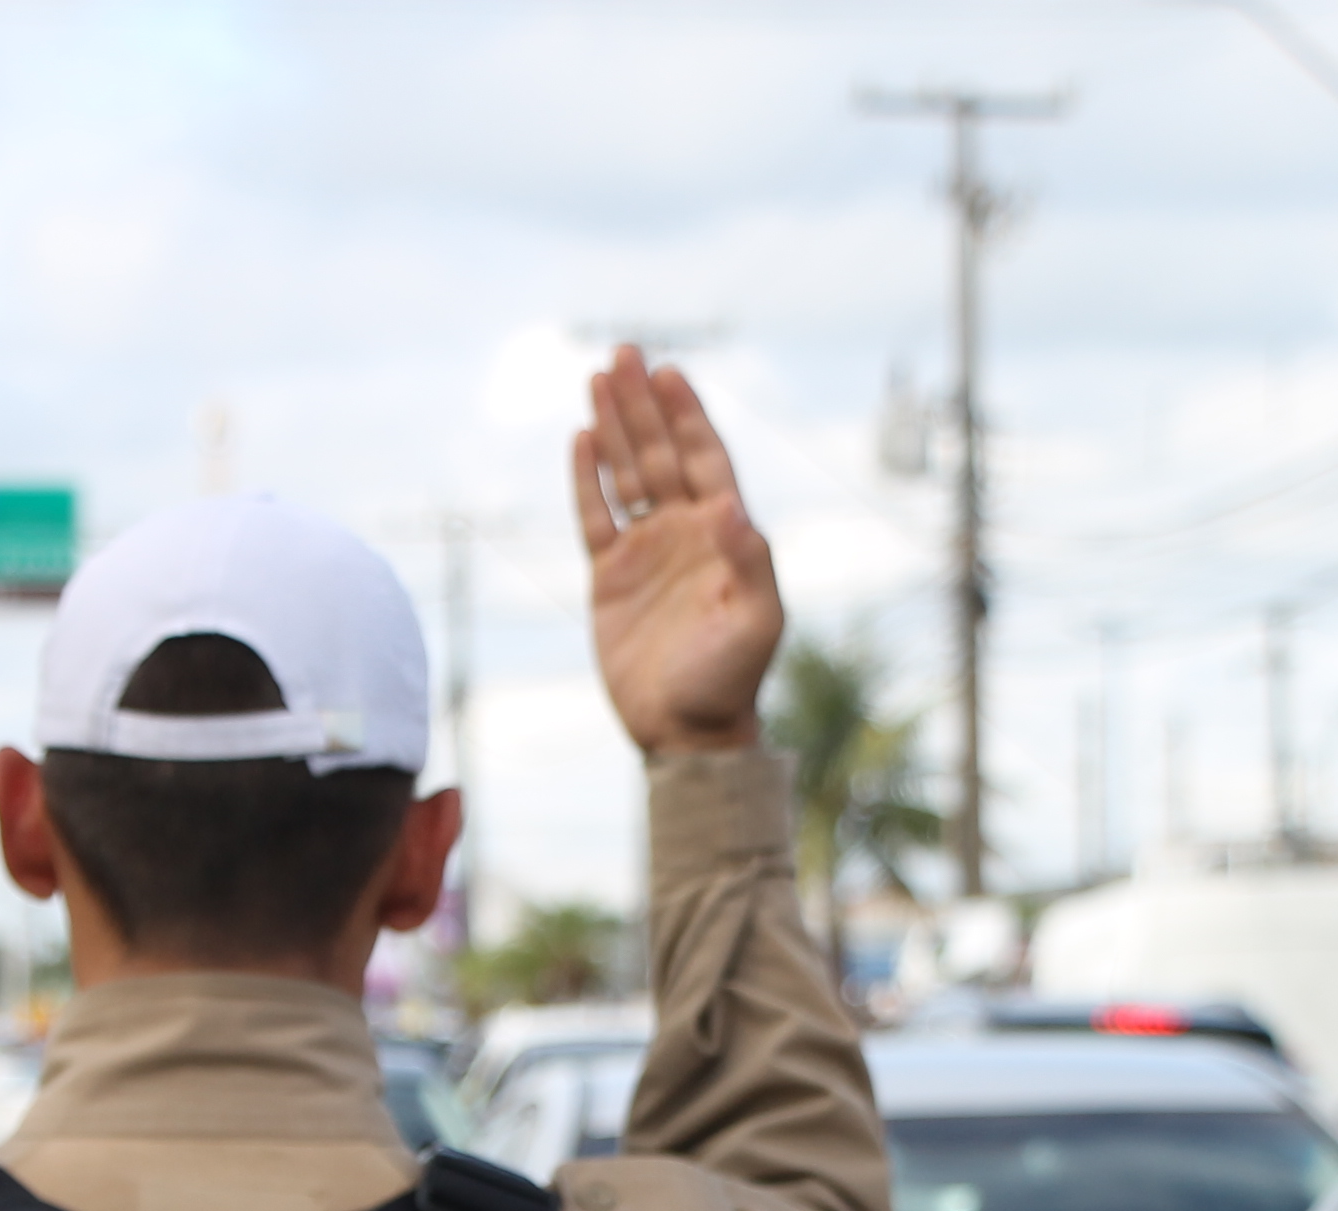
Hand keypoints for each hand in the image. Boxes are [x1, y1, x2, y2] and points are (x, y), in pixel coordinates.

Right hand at [570, 347, 781, 755]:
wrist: (686, 731)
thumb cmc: (731, 679)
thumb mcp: (757, 621)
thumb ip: (749, 560)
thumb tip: (727, 503)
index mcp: (725, 534)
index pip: (704, 459)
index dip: (687, 415)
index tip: (668, 373)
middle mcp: (686, 532)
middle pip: (661, 453)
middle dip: (643, 404)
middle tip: (624, 353)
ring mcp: (647, 551)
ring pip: (626, 475)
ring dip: (614, 427)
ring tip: (597, 378)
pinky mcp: (611, 577)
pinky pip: (595, 517)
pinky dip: (587, 480)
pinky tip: (581, 440)